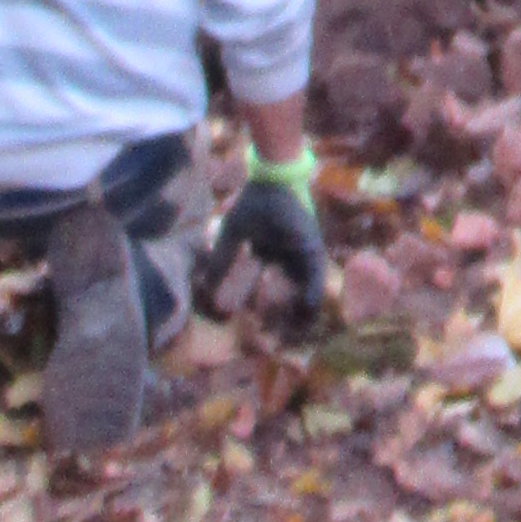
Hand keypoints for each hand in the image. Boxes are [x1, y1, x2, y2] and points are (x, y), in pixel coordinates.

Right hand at [205, 147, 328, 328]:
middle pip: (289, 298)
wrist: (271, 181)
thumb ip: (221, 261)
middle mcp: (289, 261)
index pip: (268, 292)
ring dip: (298, 315)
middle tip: (273, 340)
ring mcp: (303, 257)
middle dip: (282, 321)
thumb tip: (205, 287)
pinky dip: (310, 297)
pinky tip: (303, 313)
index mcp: (271, 258)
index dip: (262, 312)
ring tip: (289, 335)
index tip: (252, 329)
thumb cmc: (253, 204)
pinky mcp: (313, 250)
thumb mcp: (232, 236)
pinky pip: (315, 279)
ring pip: (305, 294)